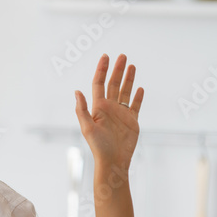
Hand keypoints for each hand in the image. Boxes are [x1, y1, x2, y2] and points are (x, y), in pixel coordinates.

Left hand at [74, 53, 142, 171]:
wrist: (114, 161)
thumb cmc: (98, 147)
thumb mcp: (87, 127)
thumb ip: (82, 110)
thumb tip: (76, 91)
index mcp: (98, 107)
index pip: (99, 84)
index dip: (101, 70)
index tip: (106, 57)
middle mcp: (109, 108)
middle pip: (113, 84)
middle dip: (117, 70)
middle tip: (122, 56)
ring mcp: (121, 114)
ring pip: (125, 92)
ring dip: (128, 79)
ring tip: (131, 65)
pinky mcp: (132, 121)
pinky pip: (135, 106)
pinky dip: (137, 97)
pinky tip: (140, 88)